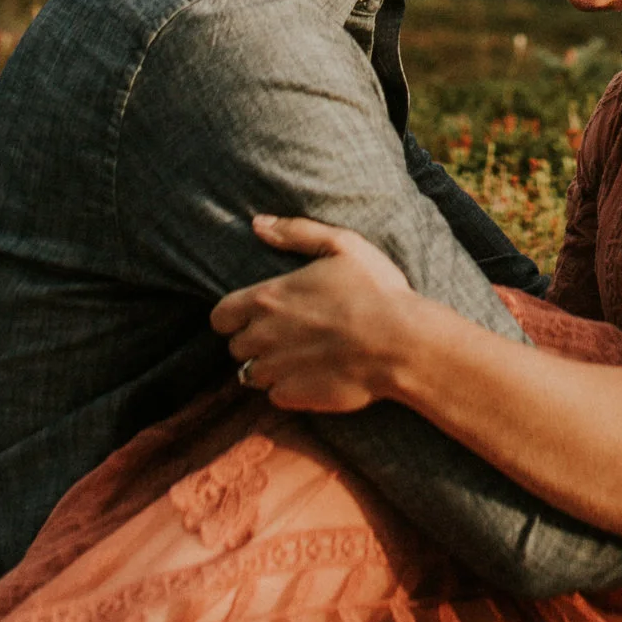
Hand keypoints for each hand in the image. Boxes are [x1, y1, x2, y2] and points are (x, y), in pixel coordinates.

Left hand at [211, 217, 424, 413]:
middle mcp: (263, 335)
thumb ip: (295, 233)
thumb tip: (258, 224)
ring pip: (251, 374)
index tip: (254, 316)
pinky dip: (288, 389)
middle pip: (235, 347)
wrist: (401, 344)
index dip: (233, 317)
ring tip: (300, 358)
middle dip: (255, 342)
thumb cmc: (375, 291)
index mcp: (268, 297)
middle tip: (286, 336)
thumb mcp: (342, 245)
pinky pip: (276, 395)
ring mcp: (276, 369)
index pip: (220, 316)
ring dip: (269, 368)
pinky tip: (313, 376)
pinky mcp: (294, 396)